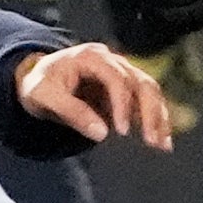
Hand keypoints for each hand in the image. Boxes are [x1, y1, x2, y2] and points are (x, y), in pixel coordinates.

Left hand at [15, 44, 174, 150]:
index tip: (122, 131)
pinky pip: (147, 101)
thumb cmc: (40, 85)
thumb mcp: (44, 97)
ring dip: (160, 117)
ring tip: (163, 145)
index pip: (117, 78)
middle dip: (150, 112)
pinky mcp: (126, 88)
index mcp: (91, 57)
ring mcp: (122, 73)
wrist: (38, 79)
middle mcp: (112, 61)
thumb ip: (71, 112)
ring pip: (150, 91)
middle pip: (141, 82)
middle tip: (152, 141)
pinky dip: (157, 119)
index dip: (122, 104)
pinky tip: (162, 140)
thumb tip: (101, 134)